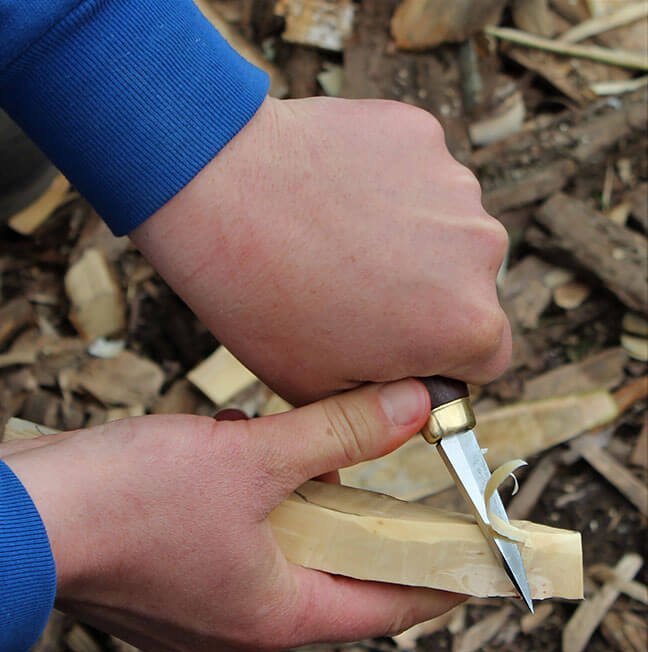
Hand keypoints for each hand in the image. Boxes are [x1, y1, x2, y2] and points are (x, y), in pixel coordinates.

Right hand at [3, 380, 462, 651]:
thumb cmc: (127, 503)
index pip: (388, 604)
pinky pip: (241, 530)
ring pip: (285, 544)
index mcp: (276, 610)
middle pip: (337, 570)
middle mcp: (244, 613)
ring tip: (315, 445)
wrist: (20, 514)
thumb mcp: (252, 458)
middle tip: (404, 481)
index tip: (477, 559)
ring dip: (304, 494)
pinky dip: (257, 489)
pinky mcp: (177, 564)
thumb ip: (338, 433)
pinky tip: (242, 442)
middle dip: (368, 521)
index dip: (439, 579)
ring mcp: (206, 593)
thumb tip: (412, 407)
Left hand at [131, 96, 510, 404]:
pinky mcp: (420, 134)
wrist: (214, 193)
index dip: (442, 362)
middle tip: (355, 292)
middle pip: (470, 290)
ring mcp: (454, 183)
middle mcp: (482, 250)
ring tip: (338, 239)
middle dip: (427, 299)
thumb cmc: (262, 303)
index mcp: (466, 325)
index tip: (403, 349)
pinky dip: (389, 187)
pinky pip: (418, 175)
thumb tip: (420, 397)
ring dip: (410, 239)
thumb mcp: (321, 390)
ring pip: (446, 229)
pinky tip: (334, 193)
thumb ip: (386, 403)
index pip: (486, 359)